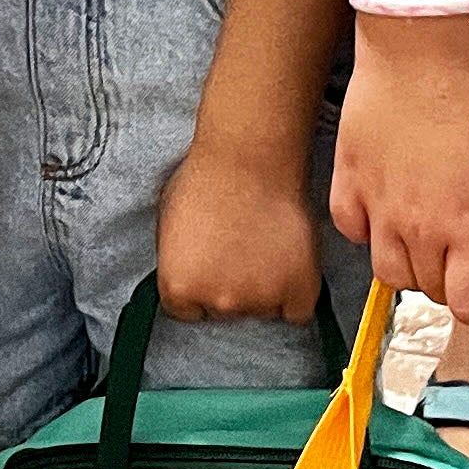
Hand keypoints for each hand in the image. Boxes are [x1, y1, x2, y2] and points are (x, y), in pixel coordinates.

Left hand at [157, 130, 324, 322]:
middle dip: (232, 286)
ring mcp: (259, 301)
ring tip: (266, 243)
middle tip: (242, 247)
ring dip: (266, 287)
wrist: (251, 157)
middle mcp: (217, 302)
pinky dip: (297, 293)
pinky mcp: (299, 291)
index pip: (189, 311)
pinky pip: (297, 311)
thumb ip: (180, 264)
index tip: (214, 265)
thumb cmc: (208, 178)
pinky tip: (289, 261)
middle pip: (226, 311)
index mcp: (178, 288)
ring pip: (263, 310)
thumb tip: (190, 278)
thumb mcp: (170, 226)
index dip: (203, 284)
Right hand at [331, 13, 468, 326]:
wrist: (420, 50)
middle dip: (450, 277)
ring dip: (410, 261)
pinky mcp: (347, 184)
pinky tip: (388, 204)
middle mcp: (419, 229)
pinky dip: (369, 230)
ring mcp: (378, 209)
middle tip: (461, 240)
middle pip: (430, 291)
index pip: (468, 307)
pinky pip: (353, 234)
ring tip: (425, 227)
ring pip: (389, 272)